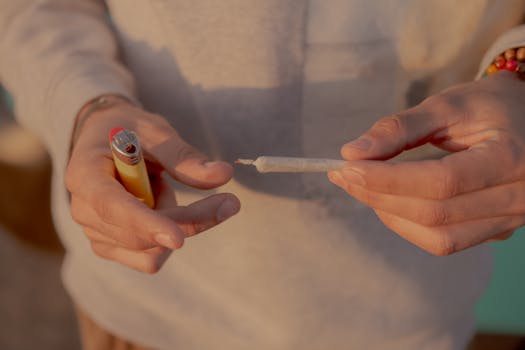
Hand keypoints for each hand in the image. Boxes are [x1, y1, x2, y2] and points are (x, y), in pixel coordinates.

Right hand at [66, 98, 239, 272]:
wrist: (107, 141)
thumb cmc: (129, 131)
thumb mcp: (156, 131)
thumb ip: (185, 156)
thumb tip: (222, 174)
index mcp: (84, 174)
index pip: (112, 206)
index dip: (146, 224)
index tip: (178, 239)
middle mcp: (83, 209)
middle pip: (140, 235)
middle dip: (188, 220)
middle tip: (229, 201)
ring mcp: (94, 233)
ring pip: (150, 252)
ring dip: (175, 222)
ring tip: (161, 188)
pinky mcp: (110, 247)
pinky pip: (150, 259)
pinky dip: (166, 238)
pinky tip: (158, 210)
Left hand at [328, 71, 524, 255]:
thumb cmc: (490, 106)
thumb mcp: (448, 104)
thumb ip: (399, 128)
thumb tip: (351, 153)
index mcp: (510, 158)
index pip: (440, 182)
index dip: (387, 179)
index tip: (346, 167)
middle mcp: (518, 197)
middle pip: (434, 213)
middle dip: (379, 196)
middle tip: (343, 176)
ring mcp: (510, 219)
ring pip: (438, 237)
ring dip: (391, 215)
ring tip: (362, 188)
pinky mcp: (497, 230)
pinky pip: (446, 241)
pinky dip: (409, 225)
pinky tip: (388, 202)